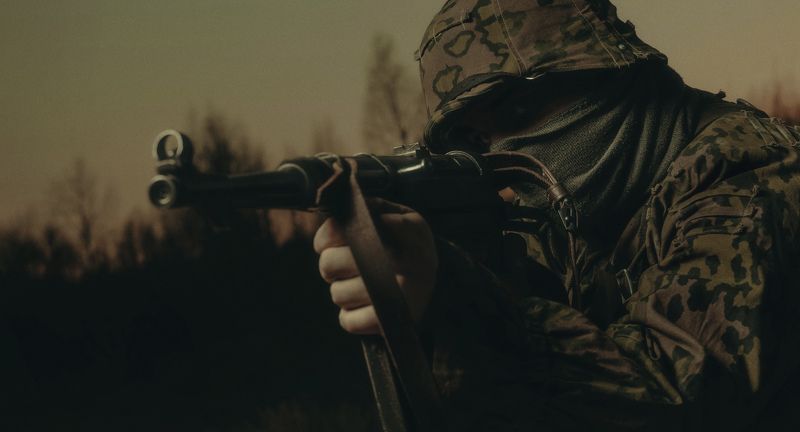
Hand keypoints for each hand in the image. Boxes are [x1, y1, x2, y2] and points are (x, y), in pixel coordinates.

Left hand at [313, 199, 437, 334]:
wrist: (446, 286)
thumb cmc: (409, 246)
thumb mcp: (400, 216)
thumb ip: (369, 208)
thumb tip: (334, 217)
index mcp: (404, 228)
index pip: (342, 229)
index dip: (327, 237)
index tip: (329, 241)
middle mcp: (404, 260)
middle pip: (330, 263)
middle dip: (331, 264)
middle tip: (344, 264)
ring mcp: (399, 295)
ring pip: (337, 294)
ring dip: (343, 291)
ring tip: (361, 285)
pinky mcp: (391, 322)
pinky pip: (348, 321)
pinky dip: (351, 316)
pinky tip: (366, 306)